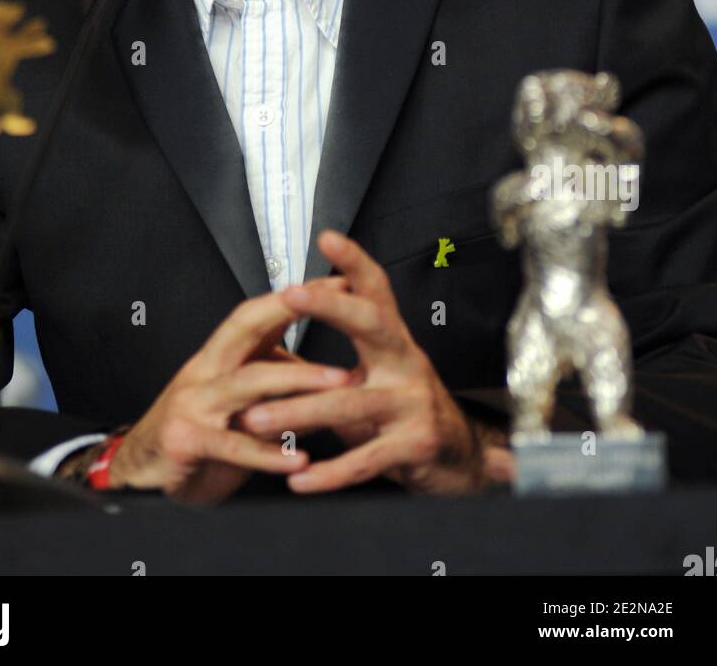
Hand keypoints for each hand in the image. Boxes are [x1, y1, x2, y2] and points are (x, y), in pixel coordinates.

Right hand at [104, 281, 352, 503]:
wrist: (141, 471)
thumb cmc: (196, 431)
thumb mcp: (237, 402)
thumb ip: (274, 385)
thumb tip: (322, 377)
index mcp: (219, 357)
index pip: (257, 313)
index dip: (294, 296)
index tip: (336, 282)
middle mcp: (206, 371)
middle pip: (245, 326)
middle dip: (288, 309)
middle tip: (333, 303)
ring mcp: (194, 403)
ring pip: (249, 381)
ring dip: (298, 379)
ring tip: (339, 383)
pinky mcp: (187, 440)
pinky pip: (233, 445)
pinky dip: (268, 453)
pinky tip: (298, 459)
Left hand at [238, 231, 514, 494]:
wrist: (462, 461)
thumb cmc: (406, 414)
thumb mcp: (377, 381)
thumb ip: (337, 368)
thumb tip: (280, 352)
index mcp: (393, 343)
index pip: (375, 292)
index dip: (354, 262)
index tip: (326, 237)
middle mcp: (407, 364)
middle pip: (370, 323)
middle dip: (329, 305)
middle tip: (289, 295)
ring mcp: (413, 403)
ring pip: (349, 403)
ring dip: (297, 412)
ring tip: (255, 419)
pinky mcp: (415, 445)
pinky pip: (363, 459)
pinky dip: (327, 473)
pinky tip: (298, 478)